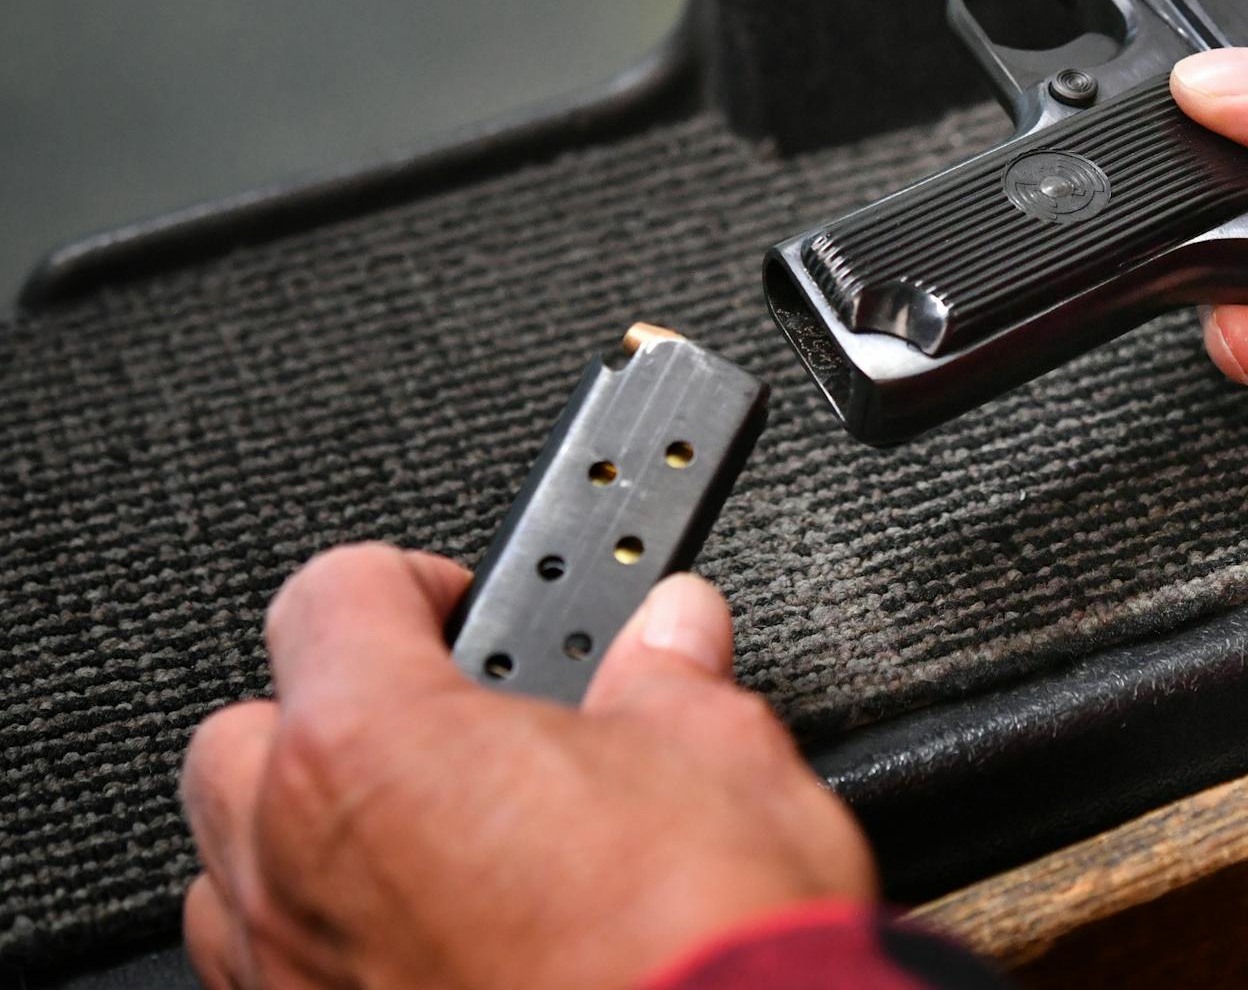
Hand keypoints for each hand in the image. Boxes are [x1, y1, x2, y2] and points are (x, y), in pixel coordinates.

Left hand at [180, 545, 873, 989]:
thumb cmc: (696, 951)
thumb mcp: (721, 755)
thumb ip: (671, 674)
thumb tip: (673, 636)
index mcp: (372, 747)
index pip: (334, 594)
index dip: (414, 581)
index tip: (470, 605)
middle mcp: (297, 867)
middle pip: (249, 736)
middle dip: (337, 710)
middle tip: (452, 720)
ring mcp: (295, 982)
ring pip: (241, 875)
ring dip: (316, 840)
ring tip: (440, 839)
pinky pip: (283, 979)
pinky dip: (342, 945)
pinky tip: (443, 943)